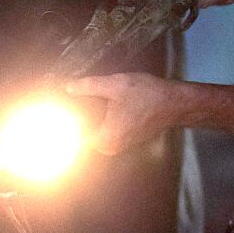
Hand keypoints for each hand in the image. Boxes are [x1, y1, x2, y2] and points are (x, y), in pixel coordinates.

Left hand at [63, 71, 179, 155]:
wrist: (176, 103)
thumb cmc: (148, 95)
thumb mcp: (115, 85)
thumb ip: (88, 86)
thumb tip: (68, 87)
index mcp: (105, 138)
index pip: (73, 138)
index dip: (65, 125)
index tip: (57, 114)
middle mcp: (111, 147)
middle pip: (83, 135)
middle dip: (77, 121)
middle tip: (69, 102)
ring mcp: (120, 145)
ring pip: (95, 134)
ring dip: (90, 120)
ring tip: (85, 102)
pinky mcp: (127, 139)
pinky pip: (106, 132)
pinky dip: (102, 121)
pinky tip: (102, 106)